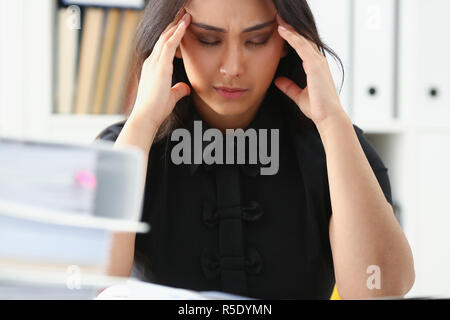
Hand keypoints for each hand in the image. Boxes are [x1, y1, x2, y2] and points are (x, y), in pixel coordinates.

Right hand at [131, 9, 191, 128]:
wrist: (146, 116)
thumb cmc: (156, 109)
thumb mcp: (170, 97)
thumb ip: (177, 90)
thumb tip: (185, 88)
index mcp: (152, 68)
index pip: (163, 46)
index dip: (171, 35)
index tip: (180, 26)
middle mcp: (151, 62)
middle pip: (164, 38)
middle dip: (174, 25)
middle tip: (183, 14)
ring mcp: (155, 63)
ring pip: (166, 37)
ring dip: (177, 25)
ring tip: (186, 14)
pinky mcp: (160, 66)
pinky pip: (170, 44)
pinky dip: (178, 33)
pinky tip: (185, 24)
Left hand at [274, 14, 346, 127]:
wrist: (328, 117)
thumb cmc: (318, 108)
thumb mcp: (298, 95)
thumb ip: (289, 87)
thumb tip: (278, 80)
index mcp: (315, 67)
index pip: (302, 47)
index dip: (292, 36)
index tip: (280, 28)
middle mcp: (318, 61)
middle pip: (303, 39)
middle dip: (291, 28)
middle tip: (278, 17)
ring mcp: (318, 62)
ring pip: (302, 39)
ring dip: (289, 28)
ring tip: (278, 18)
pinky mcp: (315, 65)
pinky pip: (301, 47)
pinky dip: (291, 37)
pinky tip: (282, 30)